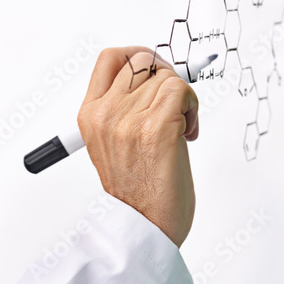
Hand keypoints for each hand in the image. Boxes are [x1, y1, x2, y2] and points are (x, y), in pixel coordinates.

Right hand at [77, 47, 198, 247]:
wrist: (144, 226)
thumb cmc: (136, 190)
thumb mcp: (112, 142)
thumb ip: (123, 108)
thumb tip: (154, 78)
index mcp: (91, 115)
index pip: (110, 59)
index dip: (138, 57)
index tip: (156, 71)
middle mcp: (106, 114)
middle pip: (143, 60)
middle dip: (166, 76)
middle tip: (175, 101)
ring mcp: (129, 120)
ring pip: (167, 77)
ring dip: (183, 99)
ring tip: (179, 128)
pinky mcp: (156, 129)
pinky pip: (181, 91)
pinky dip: (192, 108)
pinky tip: (187, 131)